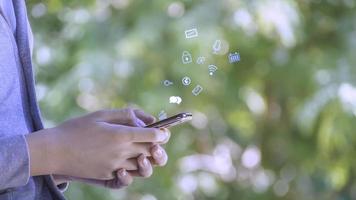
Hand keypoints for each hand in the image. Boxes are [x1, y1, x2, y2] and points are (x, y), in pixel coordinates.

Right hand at [26, 108, 170, 180]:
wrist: (54, 151)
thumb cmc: (77, 128)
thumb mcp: (102, 114)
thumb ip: (128, 114)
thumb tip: (150, 119)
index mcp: (122, 135)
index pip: (154, 136)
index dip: (162, 133)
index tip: (164, 131)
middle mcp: (122, 153)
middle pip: (152, 153)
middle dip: (158, 147)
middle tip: (156, 141)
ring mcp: (115, 166)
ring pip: (144, 167)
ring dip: (148, 160)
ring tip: (143, 152)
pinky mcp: (108, 176)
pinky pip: (128, 175)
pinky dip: (133, 169)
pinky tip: (127, 161)